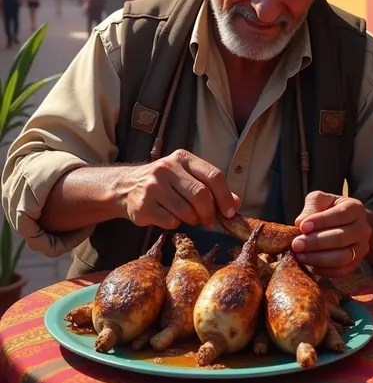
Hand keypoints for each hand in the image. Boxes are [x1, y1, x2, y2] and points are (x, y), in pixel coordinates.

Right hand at [119, 149, 238, 229]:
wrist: (126, 186)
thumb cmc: (165, 182)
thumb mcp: (187, 176)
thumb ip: (211, 188)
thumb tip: (236, 203)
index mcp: (183, 158)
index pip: (213, 175)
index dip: (225, 196)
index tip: (229, 212)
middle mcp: (167, 169)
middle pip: (201, 195)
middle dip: (209, 212)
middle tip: (209, 221)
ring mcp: (153, 187)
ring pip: (186, 211)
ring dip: (192, 220)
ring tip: (188, 217)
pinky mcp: (144, 206)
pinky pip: (171, 222)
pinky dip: (176, 224)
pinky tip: (169, 217)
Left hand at [291, 191, 370, 276]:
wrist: (346, 223)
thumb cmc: (328, 208)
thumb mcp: (320, 200)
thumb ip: (311, 207)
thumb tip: (300, 223)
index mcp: (355, 208)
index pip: (339, 215)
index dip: (320, 221)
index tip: (302, 226)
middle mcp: (363, 229)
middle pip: (340, 238)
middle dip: (315, 242)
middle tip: (296, 244)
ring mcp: (362, 248)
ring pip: (342, 258)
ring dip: (318, 258)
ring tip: (300, 256)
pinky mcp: (356, 263)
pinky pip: (341, 271)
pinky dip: (325, 271)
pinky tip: (310, 265)